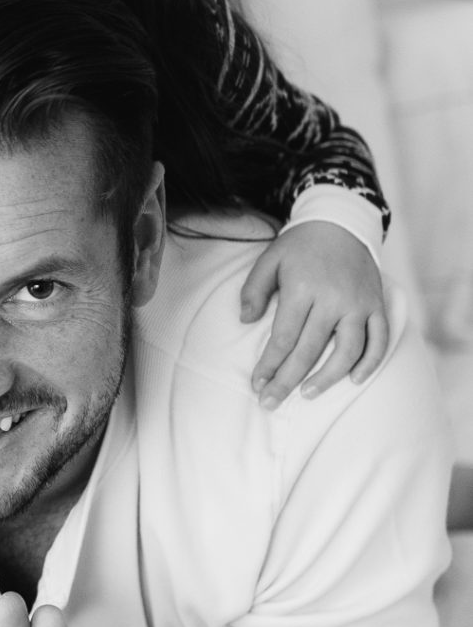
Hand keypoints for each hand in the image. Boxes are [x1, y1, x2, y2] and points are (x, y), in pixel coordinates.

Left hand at [239, 222, 387, 407]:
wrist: (341, 222)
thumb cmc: (300, 245)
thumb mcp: (269, 259)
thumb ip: (254, 290)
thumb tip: (246, 321)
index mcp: (302, 288)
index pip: (283, 338)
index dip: (269, 365)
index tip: (257, 384)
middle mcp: (333, 299)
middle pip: (309, 351)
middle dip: (287, 381)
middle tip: (270, 403)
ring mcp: (358, 303)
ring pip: (347, 351)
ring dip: (328, 378)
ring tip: (307, 394)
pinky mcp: (377, 304)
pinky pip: (379, 339)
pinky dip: (370, 362)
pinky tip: (354, 380)